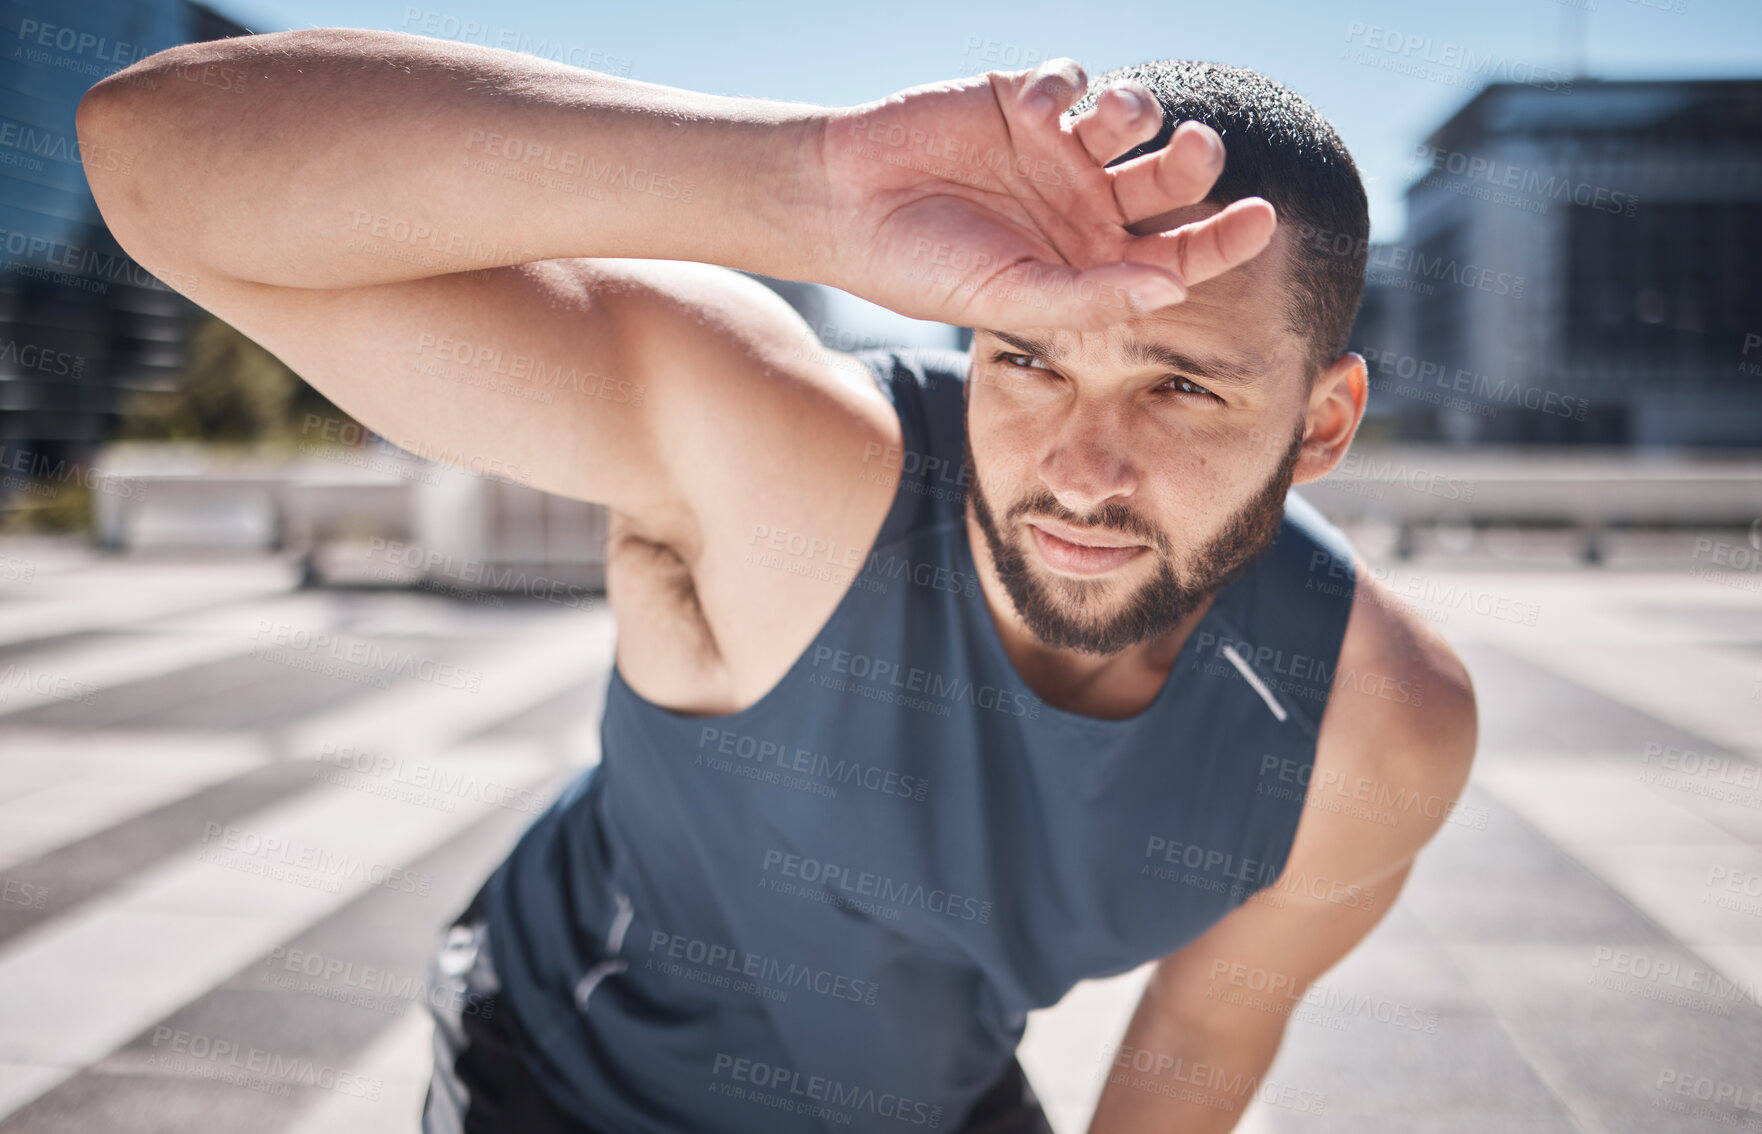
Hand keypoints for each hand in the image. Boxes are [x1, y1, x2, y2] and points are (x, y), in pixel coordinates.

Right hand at [810, 58, 1276, 331]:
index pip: (1176, 252)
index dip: (1223, 239)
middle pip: (1169, 179)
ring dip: (1136, 110)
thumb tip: (1172, 291)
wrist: (845, 203)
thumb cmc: (923, 266)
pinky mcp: (1023, 99)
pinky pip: (1073, 79)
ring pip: (1133, 117)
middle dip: (1194, 162)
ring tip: (1104, 120)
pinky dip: (1066, 85)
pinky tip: (1030, 108)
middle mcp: (1082, 205)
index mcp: (1089, 261)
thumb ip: (1089, 296)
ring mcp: (1056, 151)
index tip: (1263, 219)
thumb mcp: (1008, 294)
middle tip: (1197, 150)